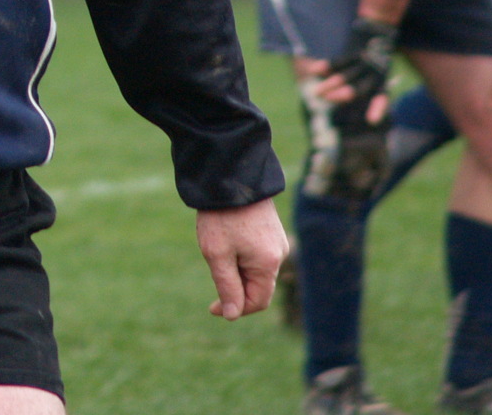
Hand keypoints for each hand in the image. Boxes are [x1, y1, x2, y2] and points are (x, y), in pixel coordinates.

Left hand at [197, 197, 288, 319]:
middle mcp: (279, 253)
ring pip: (256, 270)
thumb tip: (233, 316)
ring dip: (236, 270)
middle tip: (211, 270)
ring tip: (217, 246)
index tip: (211, 308)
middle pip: (258, 286)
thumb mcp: (217, 254)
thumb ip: (227, 287)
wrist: (229, 175)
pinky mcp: (270, 230)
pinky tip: (225, 239)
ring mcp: (276, 240)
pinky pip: (257, 254)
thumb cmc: (221, 216)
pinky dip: (240, 256)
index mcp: (269, 263)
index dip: (235, 309)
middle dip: (234, 287)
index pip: (257, 301)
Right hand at [309, 17, 397, 121]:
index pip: (382, 98)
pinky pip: (340, 60)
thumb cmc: (373, 58)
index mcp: (382, 81)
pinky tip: (314, 70)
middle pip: (358, 89)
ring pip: (346, 76)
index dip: (377, 109)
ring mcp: (366, 62)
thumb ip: (364, 88)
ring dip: (329, 85)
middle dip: (340, 96)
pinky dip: (327, 66)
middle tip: (325, 101)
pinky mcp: (356, 50)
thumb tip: (344, 104)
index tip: (371, 121)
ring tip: (316, 92)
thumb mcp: (376, 74)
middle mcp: (375, 73)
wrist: (377, 29)